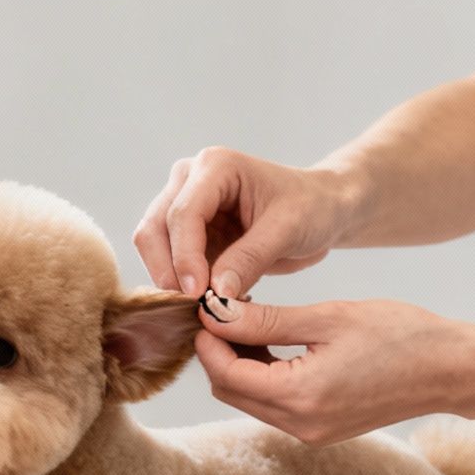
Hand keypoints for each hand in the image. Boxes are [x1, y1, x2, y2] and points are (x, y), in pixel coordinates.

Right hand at [134, 148, 359, 299]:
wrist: (321, 211)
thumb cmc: (311, 208)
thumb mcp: (287, 230)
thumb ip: (249, 259)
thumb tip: (216, 295)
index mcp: (214, 167)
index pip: (183, 213)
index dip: (185, 257)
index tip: (198, 295)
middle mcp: (189, 181)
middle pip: (154, 229)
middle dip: (168, 271)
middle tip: (193, 307)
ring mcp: (184, 207)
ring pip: (153, 248)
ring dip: (172, 281)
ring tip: (206, 306)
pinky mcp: (188, 236)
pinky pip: (170, 264)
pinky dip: (184, 286)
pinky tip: (213, 301)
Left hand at [192, 296, 474, 444]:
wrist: (450, 370)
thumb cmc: (399, 334)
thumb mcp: (327, 318)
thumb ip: (265, 320)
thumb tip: (215, 313)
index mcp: (300, 397)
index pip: (225, 374)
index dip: (208, 340)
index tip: (208, 305)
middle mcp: (301, 425)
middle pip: (230, 391)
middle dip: (219, 352)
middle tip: (227, 309)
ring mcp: (311, 433)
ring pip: (250, 399)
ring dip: (240, 364)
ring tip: (252, 319)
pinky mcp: (322, 430)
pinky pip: (274, 405)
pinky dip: (264, 376)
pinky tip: (275, 342)